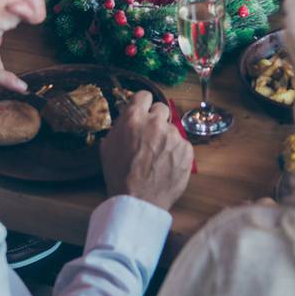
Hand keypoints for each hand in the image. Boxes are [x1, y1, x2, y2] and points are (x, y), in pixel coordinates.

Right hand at [100, 90, 192, 210]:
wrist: (138, 201)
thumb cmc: (120, 176)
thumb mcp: (108, 147)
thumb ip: (119, 127)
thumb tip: (126, 119)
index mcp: (134, 118)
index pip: (144, 95)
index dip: (143, 104)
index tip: (144, 111)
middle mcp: (156, 122)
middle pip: (161, 108)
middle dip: (156, 120)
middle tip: (151, 136)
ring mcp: (173, 135)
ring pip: (172, 129)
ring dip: (166, 138)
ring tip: (157, 158)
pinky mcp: (186, 149)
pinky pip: (182, 144)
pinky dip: (176, 152)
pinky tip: (166, 165)